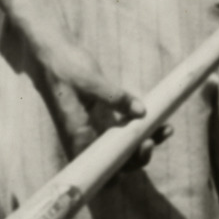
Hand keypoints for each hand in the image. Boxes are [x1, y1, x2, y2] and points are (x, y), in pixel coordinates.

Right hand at [33, 37, 158, 169]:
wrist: (52, 52)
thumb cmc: (65, 66)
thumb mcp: (89, 79)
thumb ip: (114, 96)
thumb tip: (141, 112)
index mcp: (78, 133)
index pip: (100, 165)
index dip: (122, 167)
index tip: (140, 150)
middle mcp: (85, 136)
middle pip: (114, 160)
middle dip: (138, 155)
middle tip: (153, 140)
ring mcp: (93, 128)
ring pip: (121, 146)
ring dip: (144, 141)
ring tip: (166, 129)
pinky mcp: (100, 117)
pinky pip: (122, 130)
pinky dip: (139, 128)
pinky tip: (157, 120)